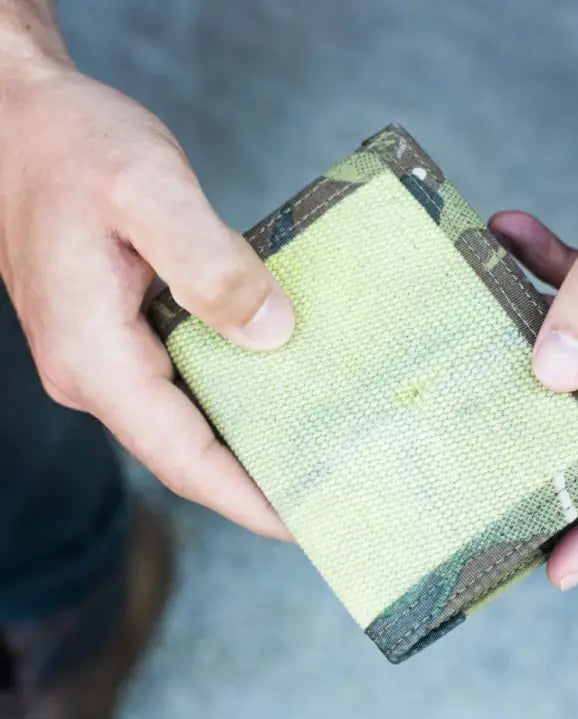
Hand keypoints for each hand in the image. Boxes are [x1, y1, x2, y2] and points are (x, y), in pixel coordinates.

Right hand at [0, 56, 294, 537]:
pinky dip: (229, 403)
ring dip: (245, 448)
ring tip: (315, 455)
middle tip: (330, 494)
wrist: (17, 121)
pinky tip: (274, 392)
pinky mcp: (117, 338)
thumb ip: (211, 265)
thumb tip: (273, 334)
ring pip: (185, 426)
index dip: (247, 499)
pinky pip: (180, 390)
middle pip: (186, 455)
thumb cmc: (73, 148)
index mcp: (97, 358)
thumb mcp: (150, 191)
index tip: (306, 522)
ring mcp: (104, 360)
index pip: (183, 458)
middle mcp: (95, 375)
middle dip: (256, 485)